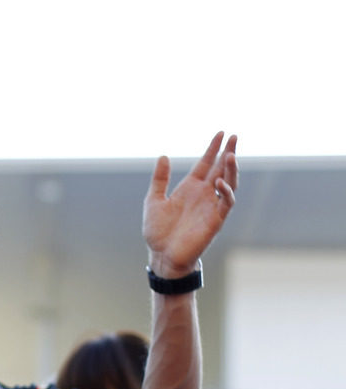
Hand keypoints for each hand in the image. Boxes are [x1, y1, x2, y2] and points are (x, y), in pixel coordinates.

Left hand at [143, 132, 237, 277]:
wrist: (161, 255)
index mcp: (190, 188)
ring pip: (228, 183)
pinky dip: (225, 191)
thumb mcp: (154, 200)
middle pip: (220, 169)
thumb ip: (160, 179)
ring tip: (230, 155)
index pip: (206, 163)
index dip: (213, 148)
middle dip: (228, 153)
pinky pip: (226, 203)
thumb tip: (163, 156)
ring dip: (230, 169)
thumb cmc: (158, 231)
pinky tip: (219, 182)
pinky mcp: (215, 220)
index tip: (221, 133)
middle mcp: (203, 194)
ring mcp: (211, 206)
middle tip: (235, 136)